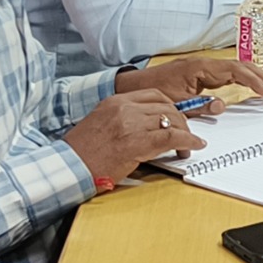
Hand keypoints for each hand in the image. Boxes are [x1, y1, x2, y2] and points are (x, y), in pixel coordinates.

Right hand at [61, 89, 205, 182]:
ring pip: (172, 120)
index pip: (154, 94)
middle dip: (181, 121)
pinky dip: (188, 141)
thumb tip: (150, 123)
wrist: (69, 167)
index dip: (171, 106)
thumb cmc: (83, 151)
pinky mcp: (136, 143)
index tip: (177, 117)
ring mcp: (130, 125)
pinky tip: (193, 147)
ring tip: (188, 145)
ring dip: (186, 133)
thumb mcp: (101, 122)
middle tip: (186, 134)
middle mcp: (124, 109)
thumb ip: (125, 117)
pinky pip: (171, 137)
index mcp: (115, 101)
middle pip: (166, 107)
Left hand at [115, 58, 262, 103]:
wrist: (132, 86)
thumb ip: (200, 106)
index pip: (236, 71)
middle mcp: (205, 64)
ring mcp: (204, 68)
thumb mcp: (175, 104)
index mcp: (200, 68)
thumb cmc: (151, 93)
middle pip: (243, 67)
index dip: (257, 81)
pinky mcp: (202, 74)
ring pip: (238, 69)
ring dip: (258, 79)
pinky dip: (245, 80)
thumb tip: (222, 105)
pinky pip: (229, 74)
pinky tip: (254, 88)